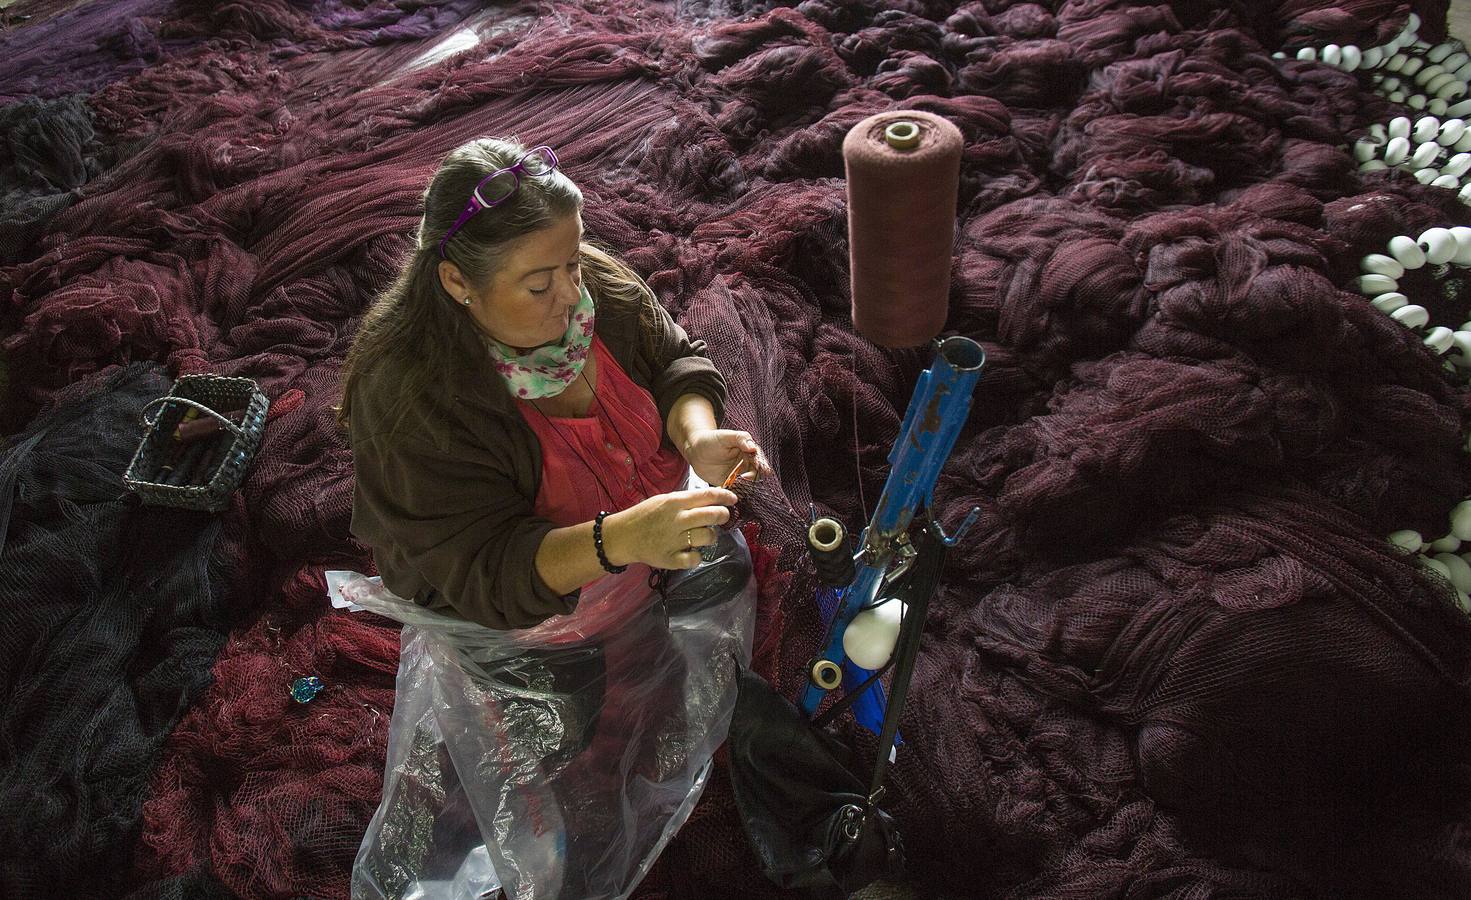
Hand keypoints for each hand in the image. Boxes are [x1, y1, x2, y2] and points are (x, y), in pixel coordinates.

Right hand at [603, 487, 738, 569]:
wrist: (622, 536)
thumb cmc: (645, 516)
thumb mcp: (664, 500)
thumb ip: (686, 501)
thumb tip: (713, 499)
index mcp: (674, 502)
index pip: (707, 495)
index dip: (725, 497)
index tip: (733, 500)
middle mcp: (676, 520)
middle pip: (713, 516)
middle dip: (723, 516)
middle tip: (721, 517)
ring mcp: (674, 540)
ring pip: (708, 537)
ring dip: (711, 536)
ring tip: (704, 536)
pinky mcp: (670, 559)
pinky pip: (695, 559)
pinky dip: (697, 556)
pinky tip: (691, 552)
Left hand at [682, 429, 772, 488]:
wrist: (695, 450)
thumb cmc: (711, 439)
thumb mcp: (726, 436)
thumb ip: (741, 439)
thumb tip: (753, 448)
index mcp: (748, 452)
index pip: (759, 459)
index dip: (761, 464)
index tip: (760, 468)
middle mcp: (745, 464)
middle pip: (757, 473)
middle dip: (754, 477)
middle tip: (746, 477)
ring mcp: (738, 475)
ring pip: (748, 484)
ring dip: (746, 486)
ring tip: (739, 485)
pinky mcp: (729, 484)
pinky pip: (736, 490)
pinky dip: (736, 493)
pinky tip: (731, 492)